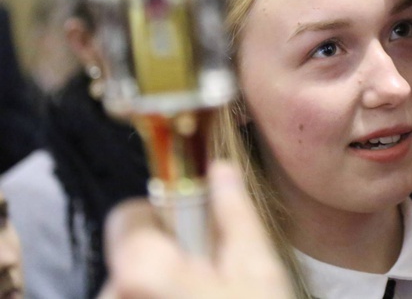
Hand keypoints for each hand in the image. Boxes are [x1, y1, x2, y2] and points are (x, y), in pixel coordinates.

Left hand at [99, 161, 292, 298]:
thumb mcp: (255, 268)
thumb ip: (234, 213)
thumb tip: (221, 167)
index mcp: (140, 269)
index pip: (128, 215)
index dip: (165, 216)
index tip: (196, 233)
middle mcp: (113, 293)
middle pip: (135, 251)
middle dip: (171, 253)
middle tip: (211, 275)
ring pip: (135, 282)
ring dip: (164, 283)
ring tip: (206, 297)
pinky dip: (158, 297)